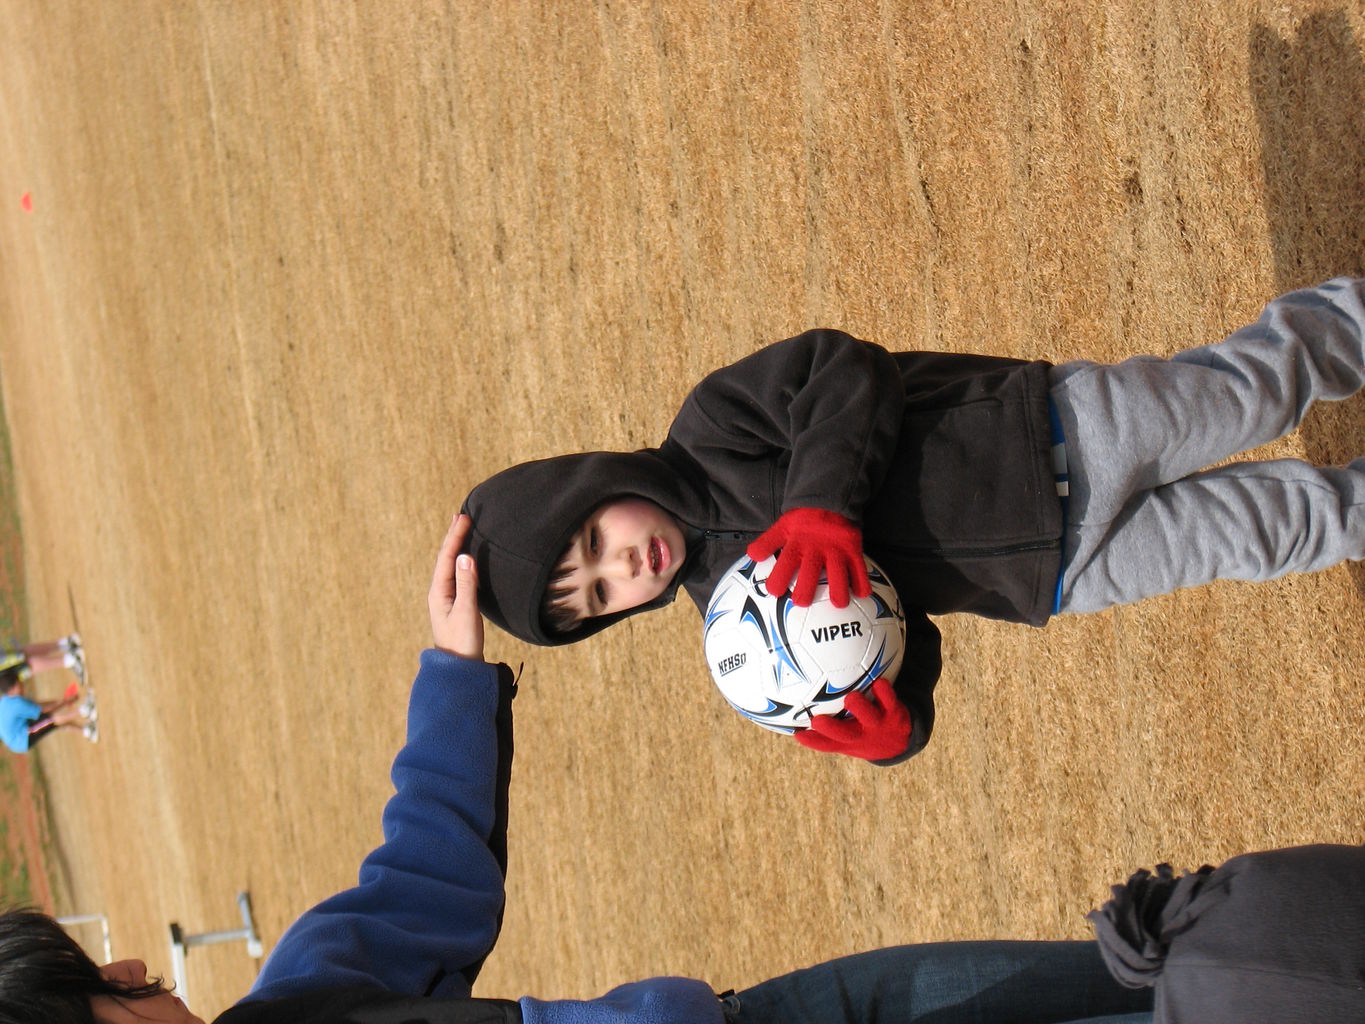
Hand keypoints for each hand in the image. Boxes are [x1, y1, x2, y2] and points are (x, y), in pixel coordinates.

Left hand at [429, 513, 484, 660]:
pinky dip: (460, 561)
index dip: (455, 537)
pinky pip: (455, 575)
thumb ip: (466, 584)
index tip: (464, 518)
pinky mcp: (454, 605)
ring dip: (455, 547)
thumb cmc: (462, 642)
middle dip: (453, 537)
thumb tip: (465, 556)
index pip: (446, 558)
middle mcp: (439, 593)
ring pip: (449, 566)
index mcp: (439, 592)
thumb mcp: (466, 612)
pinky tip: (464, 558)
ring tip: (460, 530)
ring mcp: (445, 599)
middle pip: (445, 559)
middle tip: (460, 516)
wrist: (458, 669)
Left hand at [746, 507, 870, 606]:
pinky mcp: (853, 549)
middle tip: (801, 603)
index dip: (778, 579)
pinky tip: (863, 595)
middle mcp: (816, 549)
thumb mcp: (782, 528)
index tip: (774, 592)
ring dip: (839, 589)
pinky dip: (862, 581)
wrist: (829, 501)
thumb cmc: (802, 521)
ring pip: (838, 572)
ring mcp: (836, 550)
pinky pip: (859, 567)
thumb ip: (767, 543)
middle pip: (810, 572)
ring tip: (839, 604)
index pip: (784, 563)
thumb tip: (751, 556)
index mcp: (796, 544)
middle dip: (805, 589)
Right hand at [793, 678, 910, 760]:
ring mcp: (879, 724)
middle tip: (817, 720)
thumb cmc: (861, 732)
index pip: (826, 744)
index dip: (813, 741)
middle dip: (832, 729)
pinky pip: (891, 701)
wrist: (900, 740)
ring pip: (870, 717)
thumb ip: (819, 724)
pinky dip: (885, 693)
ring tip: (851, 698)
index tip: (797, 733)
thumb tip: (787, 704)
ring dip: (860, 709)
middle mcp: (862, 734)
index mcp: (847, 741)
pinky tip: (879, 682)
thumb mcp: (844, 735)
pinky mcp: (896, 712)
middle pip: (845, 735)